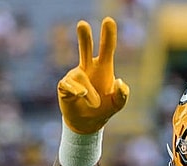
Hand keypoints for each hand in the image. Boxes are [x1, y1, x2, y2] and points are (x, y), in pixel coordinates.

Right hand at [57, 17, 129, 133]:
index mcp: (103, 68)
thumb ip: (122, 95)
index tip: (109, 21)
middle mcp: (88, 68)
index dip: (108, 35)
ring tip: (95, 103)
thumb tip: (119, 81)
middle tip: (82, 24)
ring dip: (90, 93)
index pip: (107, 48)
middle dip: (84, 37)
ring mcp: (75, 75)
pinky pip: (69, 85)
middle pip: (85, 49)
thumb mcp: (117, 105)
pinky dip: (77, 90)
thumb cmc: (103, 109)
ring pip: (81, 78)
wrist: (87, 123)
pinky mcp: (65, 85)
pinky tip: (80, 95)